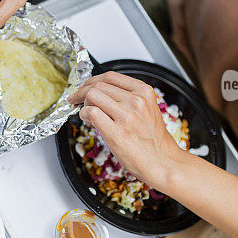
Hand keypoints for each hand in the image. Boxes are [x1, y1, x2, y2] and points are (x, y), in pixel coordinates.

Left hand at [68, 72, 185, 185]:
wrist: (162, 161)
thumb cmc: (153, 139)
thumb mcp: (148, 109)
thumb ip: (128, 97)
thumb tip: (101, 93)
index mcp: (143, 92)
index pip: (110, 76)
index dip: (92, 80)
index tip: (85, 86)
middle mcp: (136, 101)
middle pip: (98, 85)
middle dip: (82, 91)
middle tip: (76, 99)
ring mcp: (126, 116)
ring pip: (92, 96)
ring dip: (83, 103)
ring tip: (85, 112)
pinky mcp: (116, 132)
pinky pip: (91, 113)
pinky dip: (84, 115)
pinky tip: (88, 121)